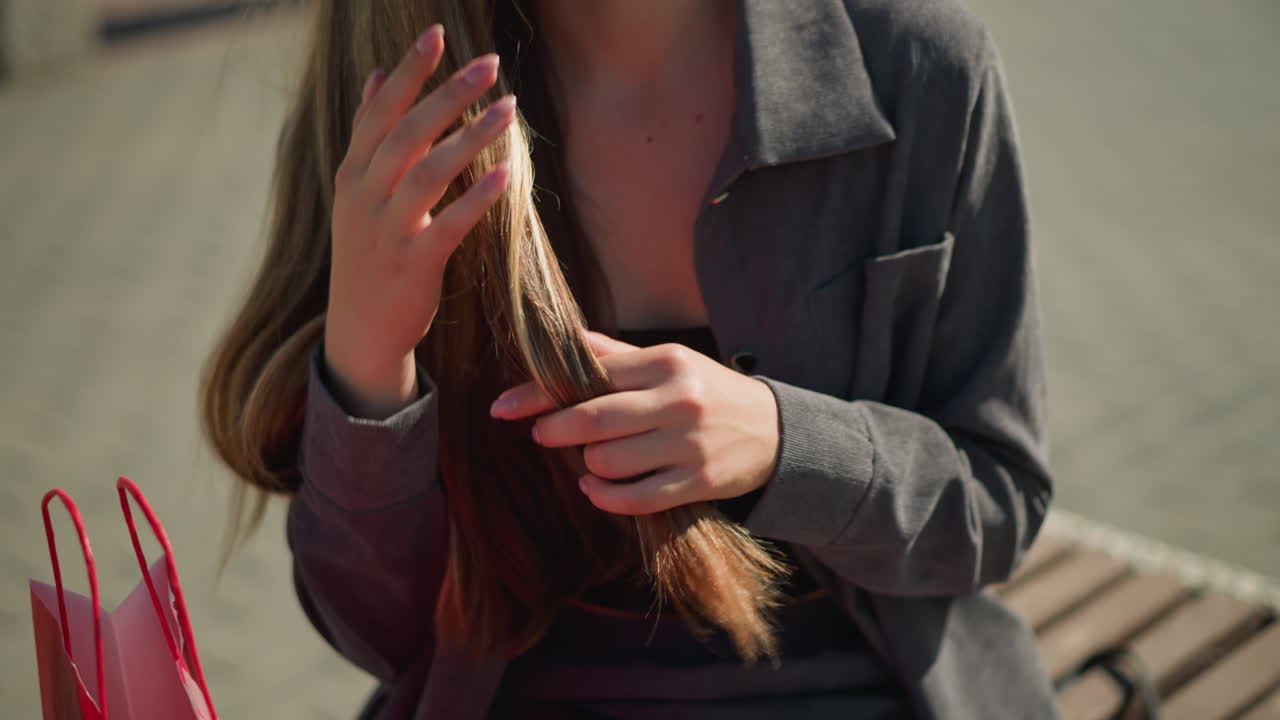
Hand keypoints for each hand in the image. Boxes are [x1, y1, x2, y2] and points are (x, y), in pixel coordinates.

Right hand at [325, 25, 515, 416]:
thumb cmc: (368, 254)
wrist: (359, 329)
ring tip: (509, 107)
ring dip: (471, 136)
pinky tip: (505, 173)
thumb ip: (367, 136)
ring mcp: (387, 229)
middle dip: (448, 92)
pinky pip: (449, 223)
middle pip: (407, 131)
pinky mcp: (414, 262)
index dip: (408, 71)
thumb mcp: (356, 193)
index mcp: (352, 173)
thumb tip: (373, 77)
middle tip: (490, 63)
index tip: (437, 33)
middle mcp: (365, 195)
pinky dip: (476, 197)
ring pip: (429, 171)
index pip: (379, 110)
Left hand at [490, 332, 780, 514]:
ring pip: (610, 462)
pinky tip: (596, 488)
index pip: (589, 375)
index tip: (504, 407)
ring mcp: (690, 443)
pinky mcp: (700, 482)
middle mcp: (680, 400)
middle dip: (555, 430)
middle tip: (541, 435)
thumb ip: (615, 355)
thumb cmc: (710, 393)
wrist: (777, 432)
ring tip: (588, 461)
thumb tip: (560, 341)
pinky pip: (635, 498)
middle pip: (594, 420)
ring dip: (587, 465)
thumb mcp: (671, 363)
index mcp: (667, 362)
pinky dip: (605, 496)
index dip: (539, 393)